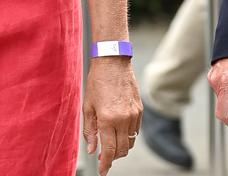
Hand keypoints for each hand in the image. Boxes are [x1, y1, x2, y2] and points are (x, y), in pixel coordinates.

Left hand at [82, 57, 141, 174]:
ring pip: (130, 141)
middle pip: (122, 150)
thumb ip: (90, 130)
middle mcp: (123, 119)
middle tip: (104, 156)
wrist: (113, 62)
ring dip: (121, 146)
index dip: (105, 163)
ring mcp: (134, 114)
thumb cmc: (97, 82)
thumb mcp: (88, 107)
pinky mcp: (140, 109)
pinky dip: (128, 134)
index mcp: (108, 119)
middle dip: (113, 157)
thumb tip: (92, 149)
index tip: (102, 171)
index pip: (109, 150)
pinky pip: (136, 130)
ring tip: (112, 142)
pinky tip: (120, 129)